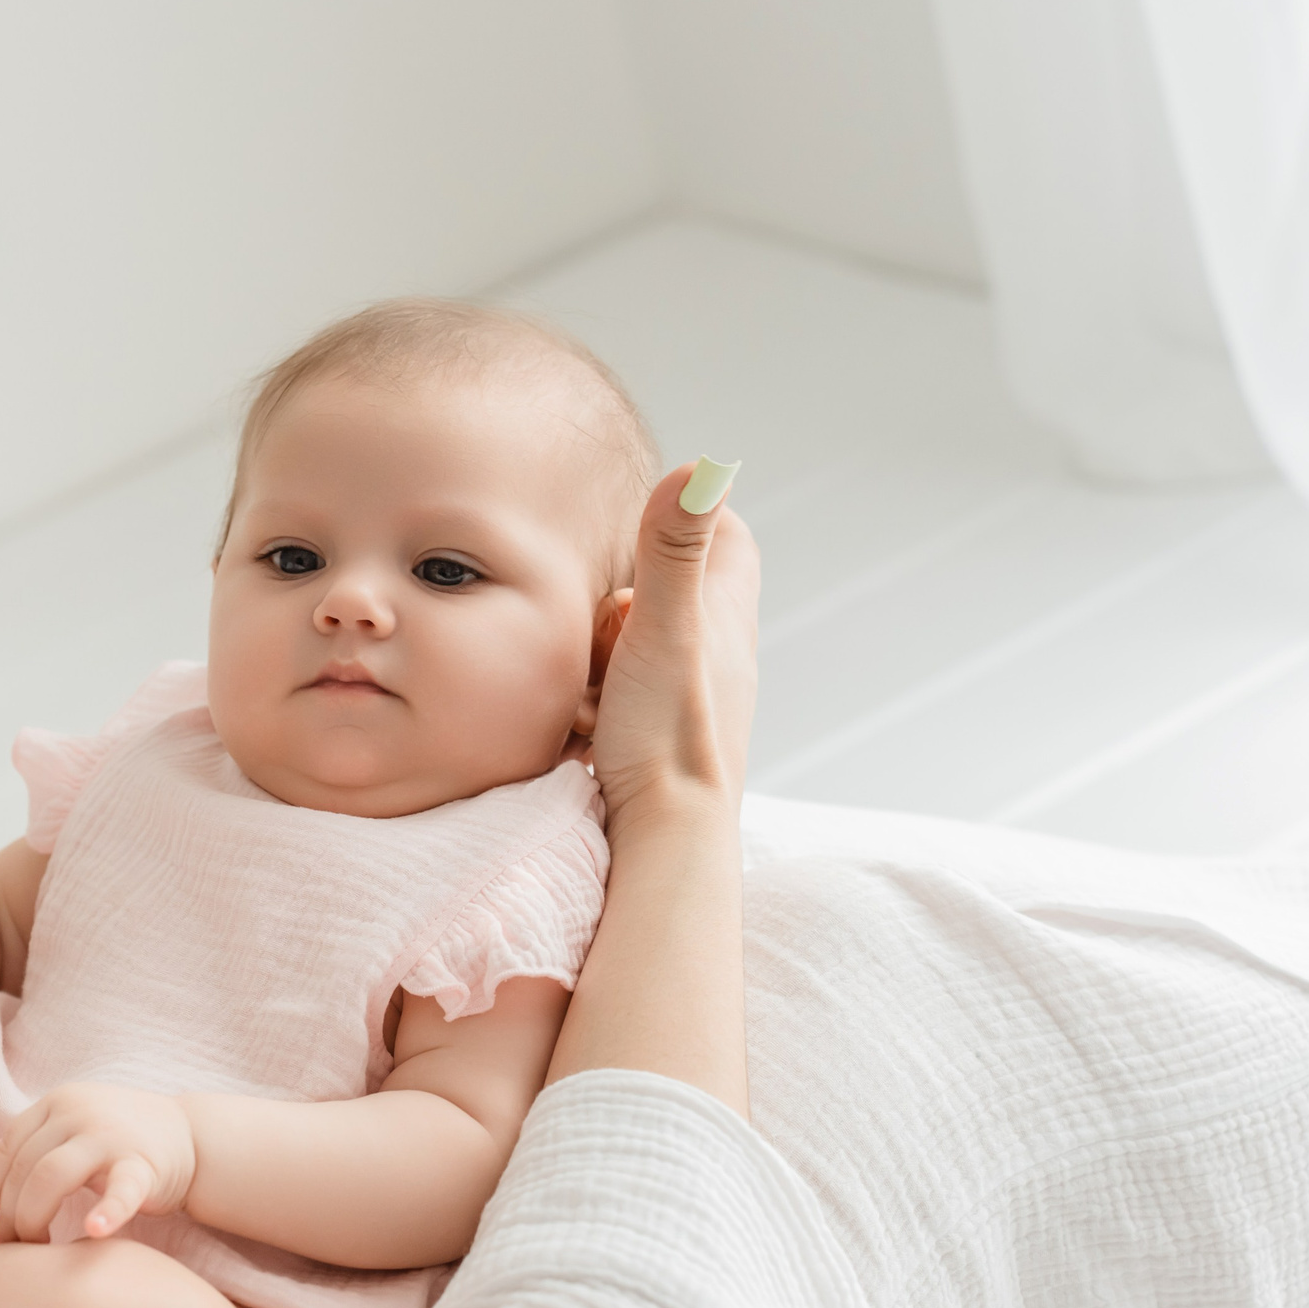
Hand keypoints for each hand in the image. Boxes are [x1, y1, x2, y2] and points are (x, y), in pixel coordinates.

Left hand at [0, 1083, 195, 1242]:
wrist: (191, 1136)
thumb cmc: (122, 1138)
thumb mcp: (72, 1129)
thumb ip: (31, 1141)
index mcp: (58, 1103)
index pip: (10, 1147)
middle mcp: (79, 1112)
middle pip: (25, 1166)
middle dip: (11, 1212)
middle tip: (11, 1248)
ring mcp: (111, 1135)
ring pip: (52, 1175)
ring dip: (34, 1217)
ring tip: (38, 1249)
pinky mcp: (144, 1163)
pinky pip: (120, 1189)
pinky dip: (105, 1212)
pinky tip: (93, 1233)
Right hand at [588, 462, 760, 830]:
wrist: (666, 839)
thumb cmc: (668, 735)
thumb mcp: (660, 629)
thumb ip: (673, 551)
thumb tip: (699, 468)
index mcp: (725, 616)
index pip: (729, 535)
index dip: (691, 513)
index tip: (645, 515)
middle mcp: (719, 653)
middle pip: (682, 586)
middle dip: (634, 583)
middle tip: (599, 600)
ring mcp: (691, 695)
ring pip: (649, 640)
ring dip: (610, 641)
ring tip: (586, 662)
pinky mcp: (660, 732)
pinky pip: (627, 689)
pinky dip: (600, 687)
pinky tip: (580, 707)